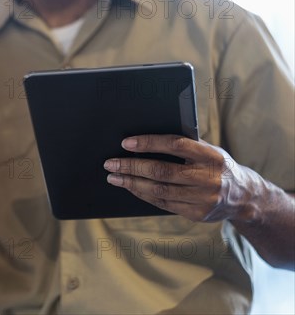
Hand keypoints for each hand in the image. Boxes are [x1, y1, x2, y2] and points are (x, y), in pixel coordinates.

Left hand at [103, 134, 263, 222]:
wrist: (244, 197)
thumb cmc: (217, 166)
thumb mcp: (209, 151)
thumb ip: (185, 145)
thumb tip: (145, 139)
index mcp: (210, 156)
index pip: (174, 145)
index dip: (148, 143)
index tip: (126, 143)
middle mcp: (207, 177)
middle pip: (162, 171)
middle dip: (132, 167)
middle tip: (110, 163)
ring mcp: (202, 198)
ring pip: (159, 190)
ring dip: (132, 183)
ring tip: (114, 177)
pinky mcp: (196, 214)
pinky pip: (163, 204)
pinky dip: (142, 194)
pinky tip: (130, 187)